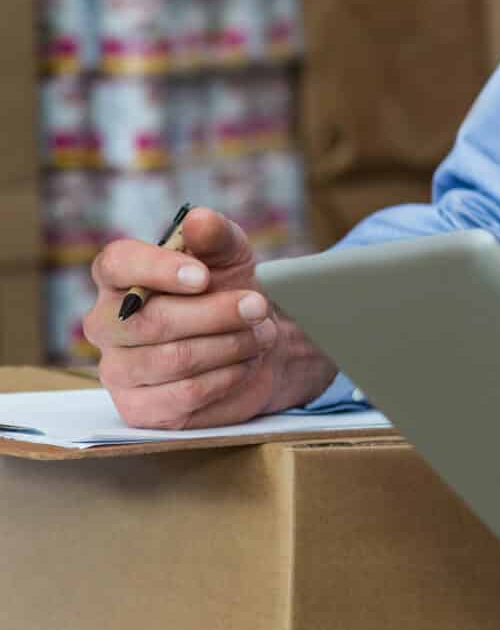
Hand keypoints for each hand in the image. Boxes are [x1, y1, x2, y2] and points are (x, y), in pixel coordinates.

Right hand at [84, 207, 338, 428]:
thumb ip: (216, 236)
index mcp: (119, 277)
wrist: (257, 344)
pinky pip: (184, 394)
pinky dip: (227, 376)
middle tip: (258, 306)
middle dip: (215, 313)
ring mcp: (119, 369)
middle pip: (150, 321)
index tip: (204, 276)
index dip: (157, 269)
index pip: (117, 264)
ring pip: (172, 359)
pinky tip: (246, 363)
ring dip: (229, 345)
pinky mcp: (140, 408)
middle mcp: (107, 324)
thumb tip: (199, 221)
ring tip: (261, 334)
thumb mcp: (232, 256)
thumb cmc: (232, 292)